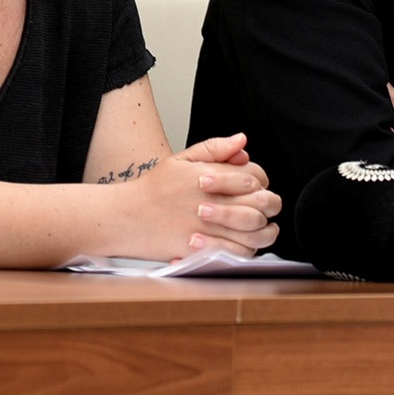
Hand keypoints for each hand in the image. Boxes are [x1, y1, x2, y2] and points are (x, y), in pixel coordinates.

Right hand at [111, 133, 276, 258]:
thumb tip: (242, 141)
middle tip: (261, 207)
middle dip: (267, 204)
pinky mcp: (204, 251)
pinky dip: (246, 250)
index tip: (253, 187)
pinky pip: (239, 254)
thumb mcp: (181, 160)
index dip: (260, 181)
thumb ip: (214, 149)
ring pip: (256, 231)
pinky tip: (241, 243)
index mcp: (211, 175)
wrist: (126, 217)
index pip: (255, 175)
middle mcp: (213, 201)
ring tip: (256, 227)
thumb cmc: (153, 190)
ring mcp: (210, 227)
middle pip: (262, 203)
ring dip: (263, 230)